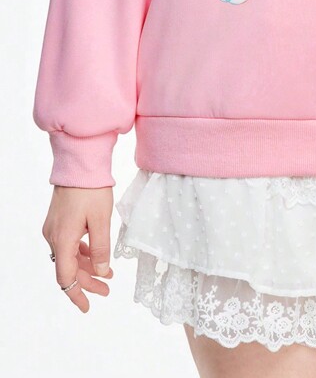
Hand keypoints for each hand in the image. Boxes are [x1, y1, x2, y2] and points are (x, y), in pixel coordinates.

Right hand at [41, 185, 113, 312]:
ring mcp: (53, 229)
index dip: (77, 294)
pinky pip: (68, 244)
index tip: (87, 306)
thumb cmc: (91, 189)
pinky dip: (81, 253)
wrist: (79, 164)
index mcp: (62, 240)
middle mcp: (53, 237)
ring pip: (68, 257)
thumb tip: (102, 273)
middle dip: (88, 281)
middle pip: (68, 269)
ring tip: (108, 274)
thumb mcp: (101, 220)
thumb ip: (101, 249)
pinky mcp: (58, 221)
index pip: (65, 277)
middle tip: (107, 290)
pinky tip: (95, 255)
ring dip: (86, 267)